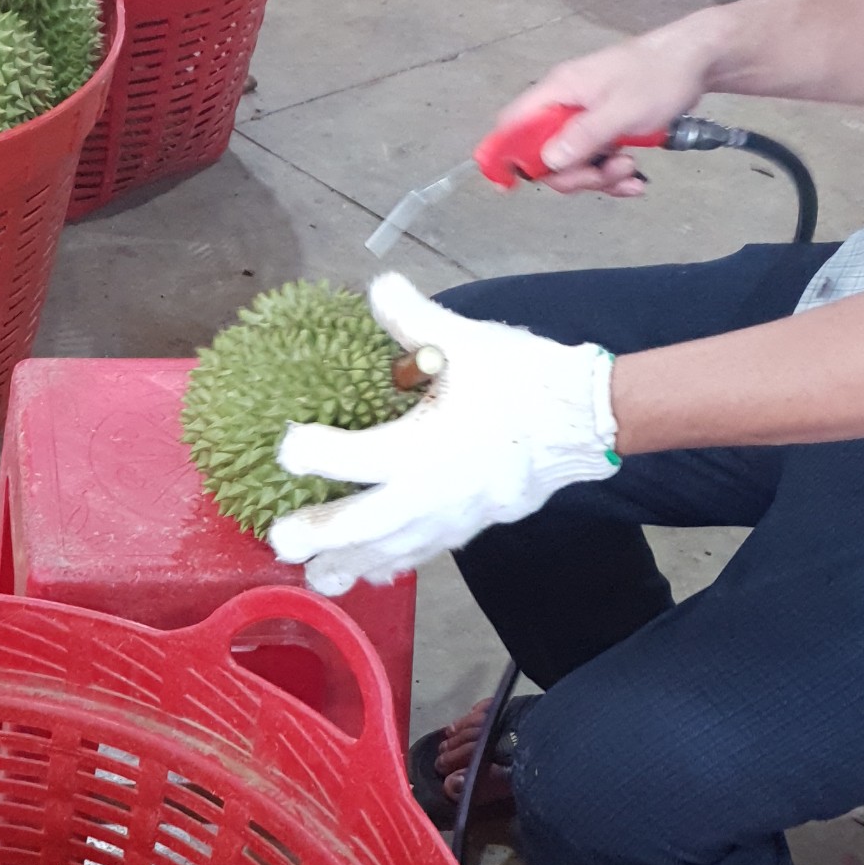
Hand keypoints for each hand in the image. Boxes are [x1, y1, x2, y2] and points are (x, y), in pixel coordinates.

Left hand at [267, 274, 620, 594]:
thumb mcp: (464, 341)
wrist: (583, 421)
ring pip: (388, 553)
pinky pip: (422, 555)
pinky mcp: (468, 528)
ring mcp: (447, 519)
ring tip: (317, 579)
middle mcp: (425, 494)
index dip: (308, 452)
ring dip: (349, 566)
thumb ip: (413, 318)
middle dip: (316, 536)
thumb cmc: (523, 380)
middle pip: (357, 527)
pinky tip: (376, 574)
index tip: (287, 447)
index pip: (346, 457)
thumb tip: (379, 286)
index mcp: (416, 447)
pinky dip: (393, 565)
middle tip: (280, 540)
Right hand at [488, 28, 717, 193]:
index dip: (505, 155)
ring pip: (573, 164)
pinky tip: (635, 180)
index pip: (513, 125)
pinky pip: (596, 161)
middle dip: (573, 175)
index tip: (511, 186)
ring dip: (600, 177)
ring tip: (631, 170)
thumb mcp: (622, 110)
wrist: (696, 61)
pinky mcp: (604, 129)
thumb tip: (547, 161)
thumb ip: (583, 136)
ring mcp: (584, 118)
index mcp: (558, 92)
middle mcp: (564, 105)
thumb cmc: (658, 76)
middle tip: (606, 174)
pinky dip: (613, 175)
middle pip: (544, 156)